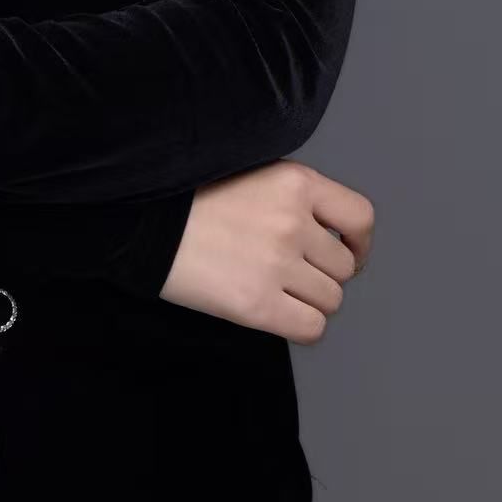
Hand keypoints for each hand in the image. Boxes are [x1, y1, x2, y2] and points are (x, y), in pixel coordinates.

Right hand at [158, 159, 373, 344]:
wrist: (142, 223)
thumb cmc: (190, 196)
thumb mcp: (251, 173)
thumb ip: (291, 197)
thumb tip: (325, 235)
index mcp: (295, 182)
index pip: (359, 217)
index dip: (359, 242)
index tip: (347, 252)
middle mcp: (293, 222)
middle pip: (344, 267)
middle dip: (322, 273)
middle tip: (289, 271)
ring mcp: (278, 265)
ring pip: (331, 300)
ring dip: (308, 299)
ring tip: (274, 288)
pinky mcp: (258, 306)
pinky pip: (312, 329)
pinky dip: (299, 324)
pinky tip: (274, 310)